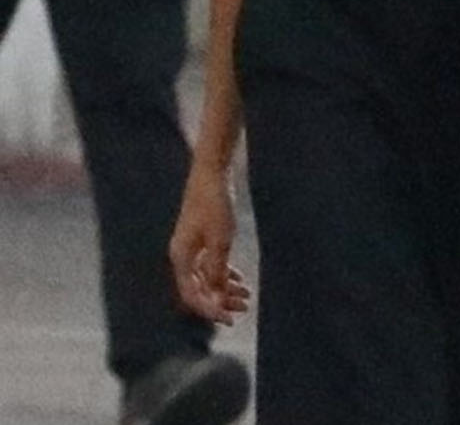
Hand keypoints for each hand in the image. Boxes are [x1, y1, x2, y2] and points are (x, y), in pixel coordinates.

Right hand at [169, 163, 249, 324]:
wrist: (212, 174)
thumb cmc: (215, 204)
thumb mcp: (220, 239)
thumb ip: (217, 270)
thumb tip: (217, 297)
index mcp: (181, 259)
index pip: (193, 295)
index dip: (211, 309)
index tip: (230, 318)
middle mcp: (182, 257)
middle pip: (199, 289)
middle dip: (221, 301)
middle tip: (243, 309)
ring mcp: (191, 248)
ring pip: (206, 278)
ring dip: (224, 288)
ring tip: (246, 296)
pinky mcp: (201, 239)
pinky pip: (210, 265)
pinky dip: (223, 274)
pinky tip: (239, 279)